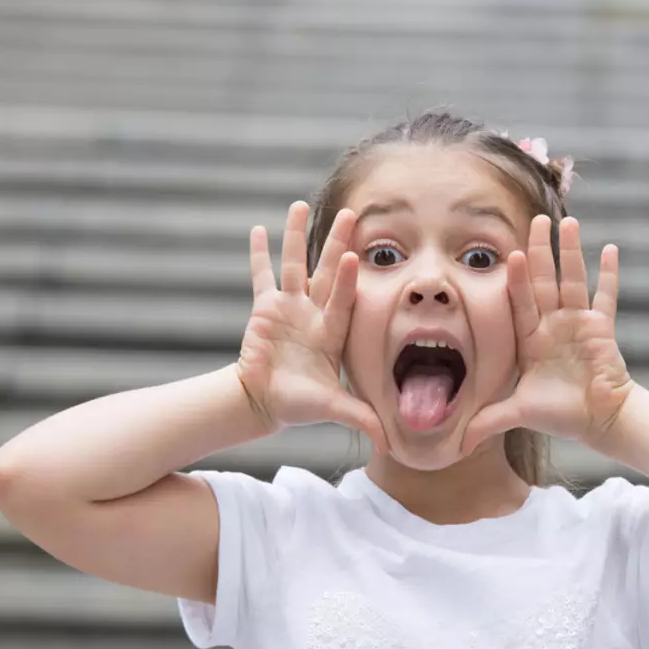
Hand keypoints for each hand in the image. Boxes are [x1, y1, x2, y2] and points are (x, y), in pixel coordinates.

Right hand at [236, 201, 387, 451]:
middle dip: (338, 242)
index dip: (347, 278)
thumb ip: (361, 419)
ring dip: (296, 236)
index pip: (343, 298)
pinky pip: (261, 276)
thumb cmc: (300, 404)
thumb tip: (391, 444)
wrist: (265, 403)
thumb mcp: (334, 409)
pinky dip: (258, 254)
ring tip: (300, 205)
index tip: (357, 254)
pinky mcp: (264, 309)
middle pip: (326, 270)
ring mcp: (288, 307)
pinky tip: (257, 228)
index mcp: (333, 331)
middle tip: (353, 211)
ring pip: (293, 264)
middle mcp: (314, 312)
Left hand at [461, 215, 633, 455]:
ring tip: (570, 222)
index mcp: (530, 339)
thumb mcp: (517, 413)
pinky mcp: (602, 329)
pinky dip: (608, 275)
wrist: (599, 421)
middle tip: (537, 218)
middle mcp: (553, 325)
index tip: (512, 254)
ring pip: (574, 280)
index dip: (517, 279)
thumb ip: (487, 422)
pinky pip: (606, 297)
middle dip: (541, 250)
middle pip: (545, 280)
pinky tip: (609, 249)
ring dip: (572, 252)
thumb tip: (455, 445)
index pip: (521, 301)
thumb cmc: (560, 415)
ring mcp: (579, 323)